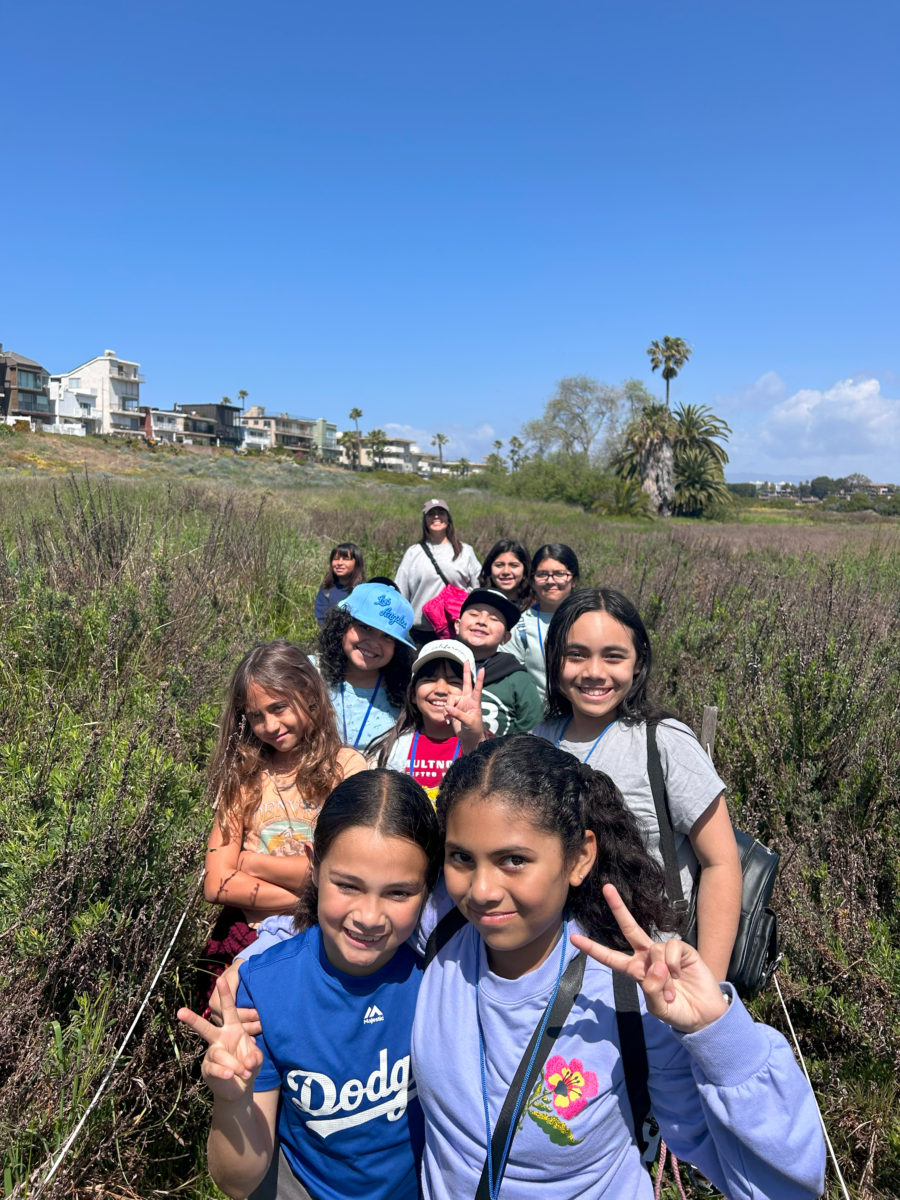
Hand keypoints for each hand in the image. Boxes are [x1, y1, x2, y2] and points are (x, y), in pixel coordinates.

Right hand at [177, 977, 263, 1100]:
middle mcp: (219, 1038)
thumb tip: (246, 1061)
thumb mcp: (256, 1058)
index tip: (220, 978)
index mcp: (233, 1029)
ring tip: (244, 1071)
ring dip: (234, 1064)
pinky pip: (214, 1068)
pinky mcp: (208, 1069)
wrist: (240, 1087)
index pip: (229, 1009)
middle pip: (205, 1028)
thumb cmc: (248, 1064)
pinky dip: (225, 1072)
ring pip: (219, 1054)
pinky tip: (230, 1075)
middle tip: (180, 1012)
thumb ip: (254, 1056)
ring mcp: (212, 1054)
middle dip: (192, 1020)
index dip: (225, 995)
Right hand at [206, 962, 261, 1035]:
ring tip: (262, 1030)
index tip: (259, 1013)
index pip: (233, 1012)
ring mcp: (220, 1020)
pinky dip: (246, 1035)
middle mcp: (216, 1013)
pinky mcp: (224, 1025)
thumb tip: (235, 999)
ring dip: (249, 1031)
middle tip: (263, 1025)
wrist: (236, 971)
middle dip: (249, 1026)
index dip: (247, 1014)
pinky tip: (254, 1040)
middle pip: (233, 1024)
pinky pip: (235, 1033)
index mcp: (216, 1002)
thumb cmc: (237, 971)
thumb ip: (233, 986)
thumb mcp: (235, 974)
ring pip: (235, 1030)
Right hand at [445, 663, 485, 749]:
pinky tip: (447, 719)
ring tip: (449, 717)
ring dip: (448, 708)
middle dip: (465, 672)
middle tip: (466, 660)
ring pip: (450, 699)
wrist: (469, 738)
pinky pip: (446, 707)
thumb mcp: (468, 722)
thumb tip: (447, 708)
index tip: (482, 669)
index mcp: (475, 702)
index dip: (479, 679)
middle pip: (466, 683)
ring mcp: (460, 704)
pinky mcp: (453, 709)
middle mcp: (467, 700)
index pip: (478, 688)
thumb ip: (458, 714)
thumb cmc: (474, 729)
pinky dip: (446, 713)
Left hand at [570, 884, 728, 1033]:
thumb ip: (652, 989)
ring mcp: (664, 952)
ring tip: (673, 990)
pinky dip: (674, 964)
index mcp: (636, 970)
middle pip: (629, 929)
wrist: (705, 1015)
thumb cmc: (678, 1011)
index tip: (574, 938)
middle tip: (607, 888)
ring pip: (654, 950)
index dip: (593, 948)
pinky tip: (682, 975)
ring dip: (663, 975)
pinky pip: (670, 948)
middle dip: (618, 908)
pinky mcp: (682, 949)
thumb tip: (655, 965)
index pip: (611, 957)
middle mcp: (647, 957)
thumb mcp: (659, 1008)